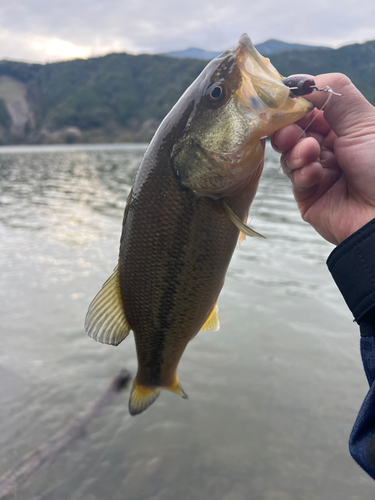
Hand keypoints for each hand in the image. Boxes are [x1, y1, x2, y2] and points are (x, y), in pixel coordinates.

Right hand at [271, 73, 374, 244]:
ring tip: (310, 155)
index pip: (309, 108)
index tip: (281, 101)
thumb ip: (333, 94)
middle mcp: (330, 146)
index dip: (294, 104)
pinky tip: (316, 175)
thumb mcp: (363, 120)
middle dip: (288, 129)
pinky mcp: (309, 195)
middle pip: (294, 130)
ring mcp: (318, 170)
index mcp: (345, 126)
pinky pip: (295, 178)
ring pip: (289, 153)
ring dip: (296, 152)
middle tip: (290, 132)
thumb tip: (300, 80)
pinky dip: (302, 173)